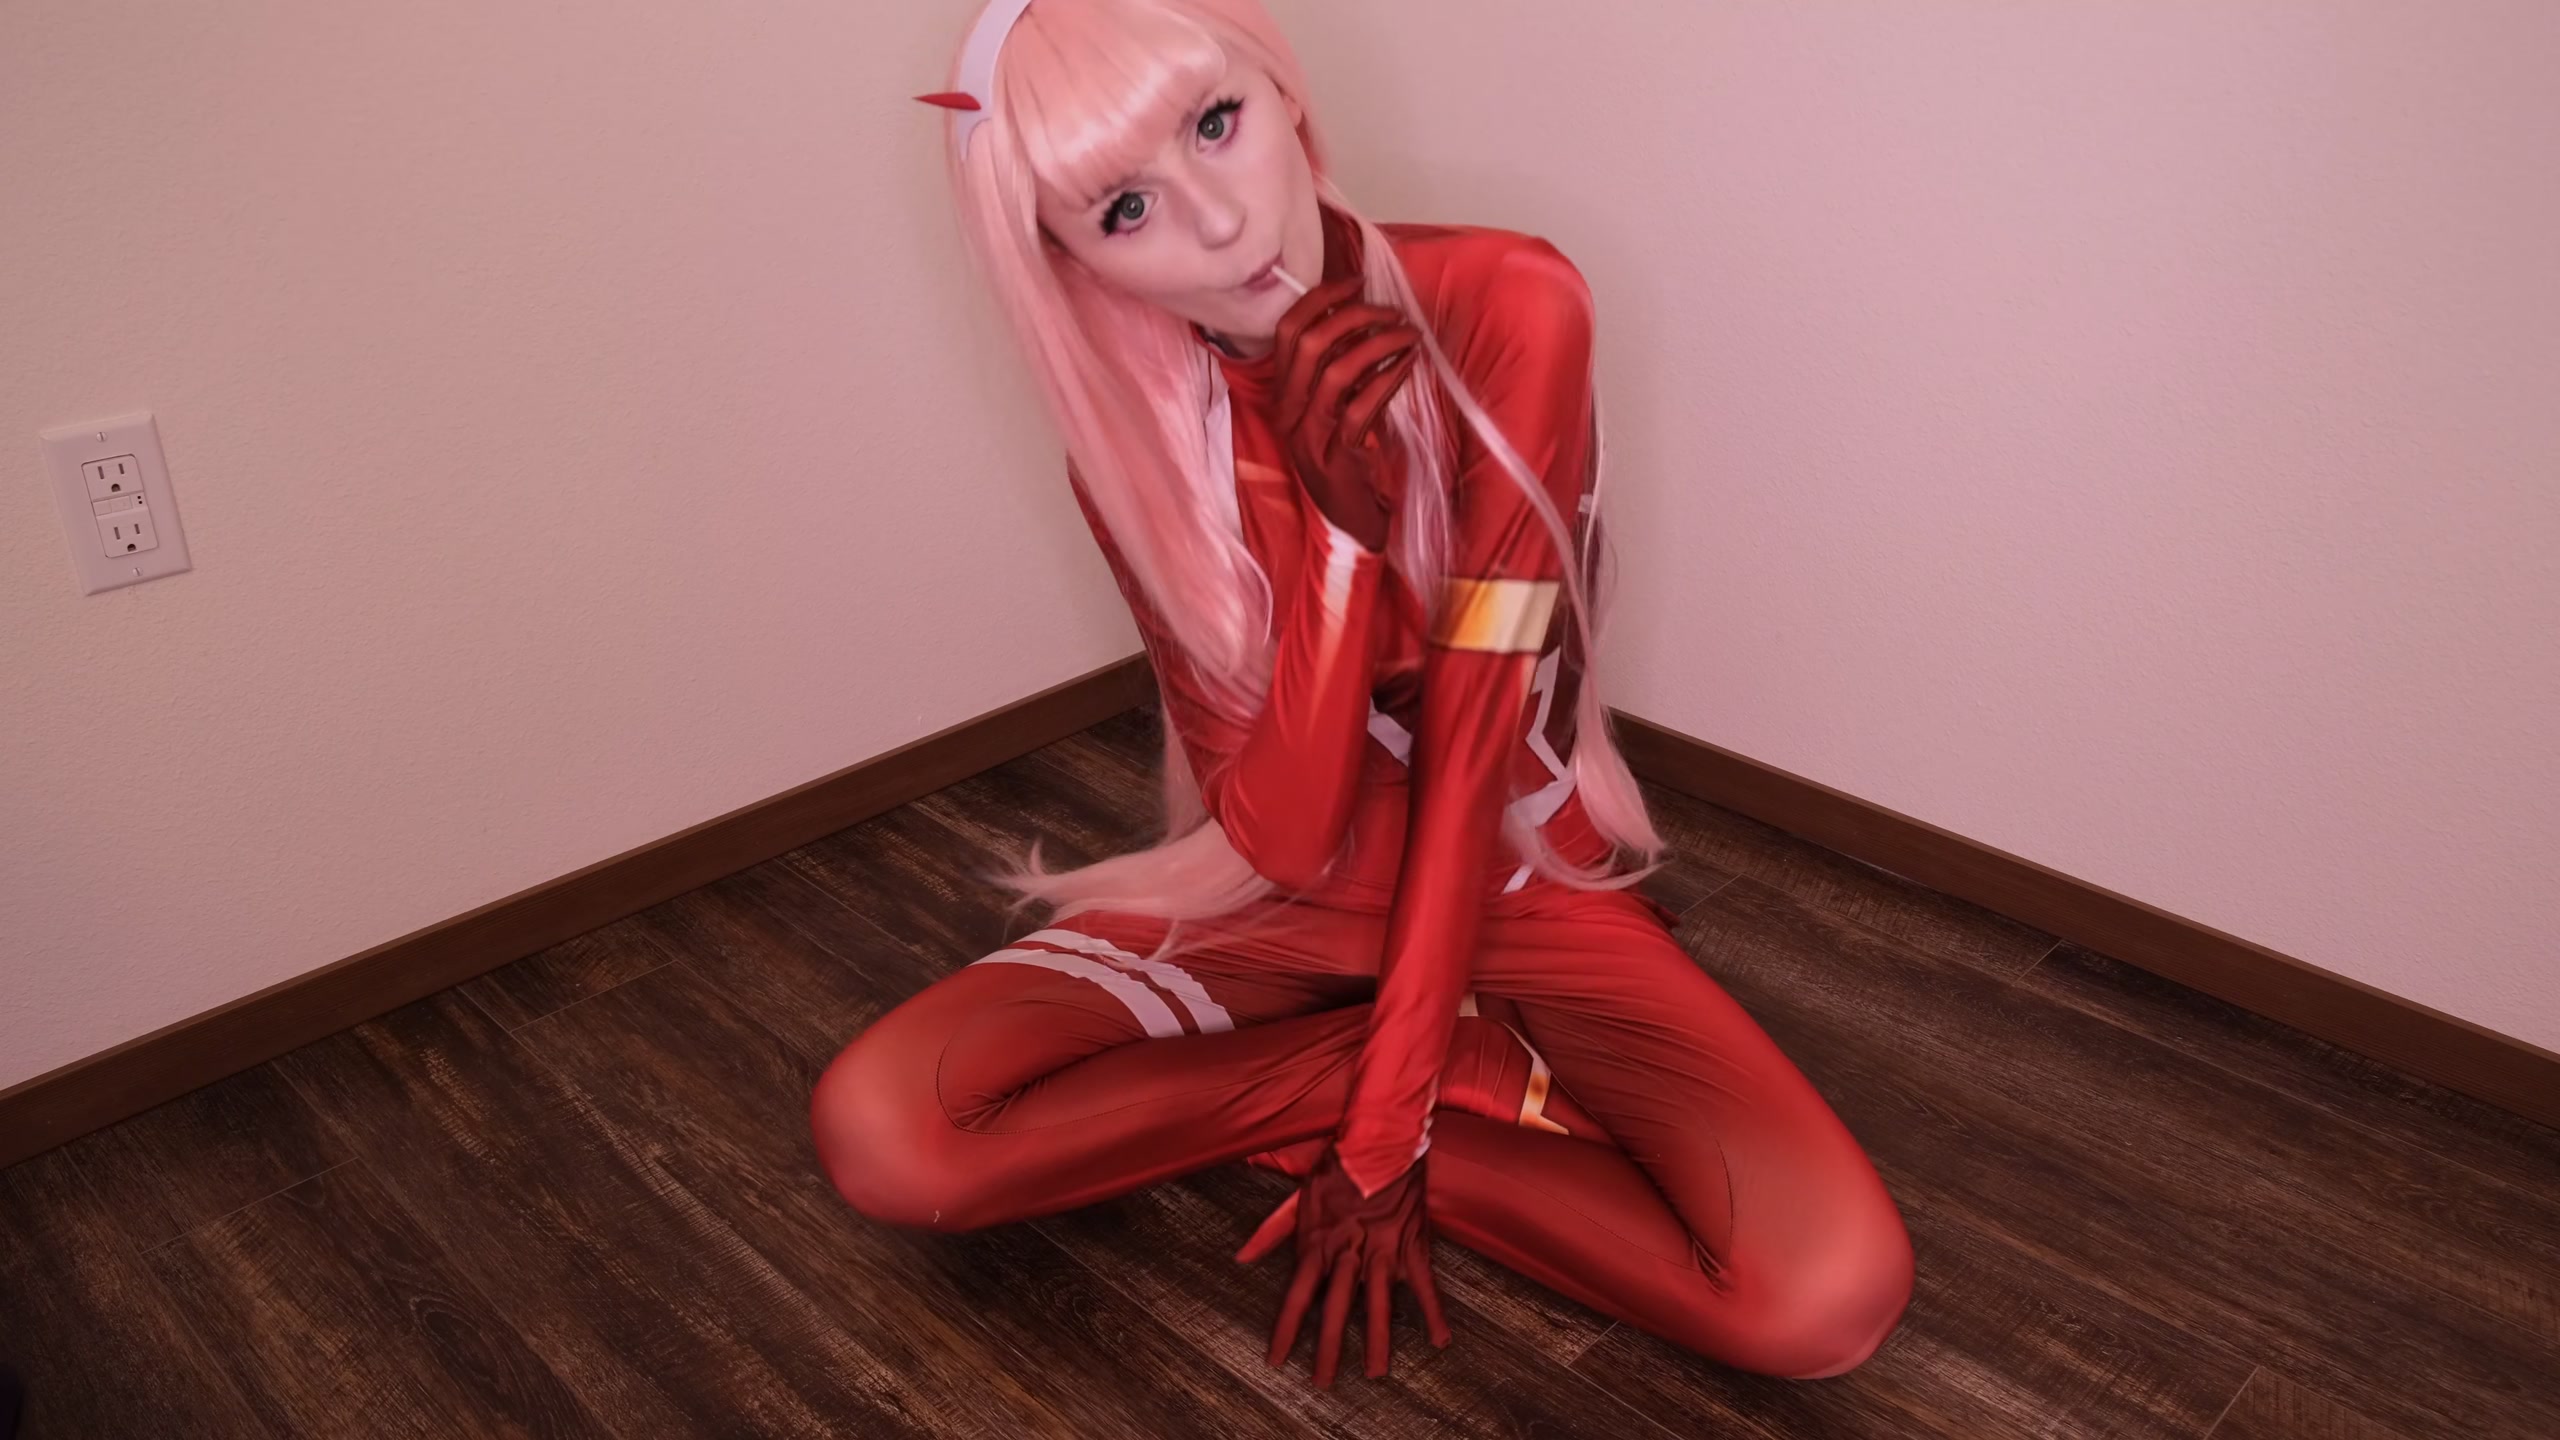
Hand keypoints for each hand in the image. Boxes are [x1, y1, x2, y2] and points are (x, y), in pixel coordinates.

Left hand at [1235, 1143, 1451, 1384]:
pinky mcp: (1412, 1244)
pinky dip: (1433, 1311)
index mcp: (1318, 1241)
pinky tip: (1439, 1339)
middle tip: (1324, 1381)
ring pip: (1378, 1303)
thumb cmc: (1337, 1165)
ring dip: (1377, 1340)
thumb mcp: (1297, 1196)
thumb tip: (1242, 1255)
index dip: (1286, 1328)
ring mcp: (1382, 1250)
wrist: (1381, 1139)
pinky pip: (1424, 1284)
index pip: (1297, 1294)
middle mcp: (1349, 1251)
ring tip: (1376, 1372)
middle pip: (1336, 1308)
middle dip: (1328, 1347)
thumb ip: (1271, 1230)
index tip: (1277, 1358)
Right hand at [1271, 278, 1423, 551]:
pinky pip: (1362, 406)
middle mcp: (1288, 411)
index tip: (1355, 282)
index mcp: (1282, 393)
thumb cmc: (1345, 456)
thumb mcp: (1332, 407)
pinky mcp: (1337, 455)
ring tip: (1408, 334)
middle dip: (1353, 316)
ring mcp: (1309, 435)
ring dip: (1378, 344)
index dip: (1319, 299)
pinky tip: (1409, 364)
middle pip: (1310, 344)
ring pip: (1336, 371)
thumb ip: (1336, 369)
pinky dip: (1389, 378)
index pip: (1288, 331)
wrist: (1348, 519)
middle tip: (1390, 312)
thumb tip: (1364, 319)